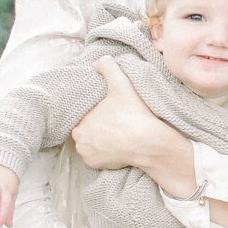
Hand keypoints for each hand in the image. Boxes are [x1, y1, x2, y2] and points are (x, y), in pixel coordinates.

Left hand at [70, 55, 196, 191]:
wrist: (148, 143)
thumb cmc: (132, 114)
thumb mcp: (120, 83)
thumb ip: (107, 66)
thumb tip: (98, 61)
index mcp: (79, 123)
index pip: (83, 114)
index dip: (95, 110)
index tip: (107, 108)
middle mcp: (79, 142)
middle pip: (86, 128)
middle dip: (96, 124)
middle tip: (113, 118)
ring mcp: (88, 157)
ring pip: (90, 142)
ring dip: (99, 138)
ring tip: (115, 130)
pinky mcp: (97, 166)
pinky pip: (96, 156)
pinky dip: (104, 150)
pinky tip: (116, 142)